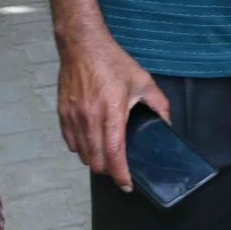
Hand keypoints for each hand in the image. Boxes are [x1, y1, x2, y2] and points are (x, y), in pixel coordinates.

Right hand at [55, 27, 171, 192]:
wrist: (82, 45)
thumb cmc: (112, 61)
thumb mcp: (142, 80)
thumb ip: (158, 104)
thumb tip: (167, 123)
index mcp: (112, 112)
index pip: (114, 154)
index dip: (120, 174)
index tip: (127, 185)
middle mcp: (90, 118)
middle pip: (96, 160)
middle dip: (108, 170)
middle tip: (118, 168)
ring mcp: (74, 117)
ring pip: (82, 154)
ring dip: (94, 160)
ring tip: (105, 156)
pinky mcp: (62, 113)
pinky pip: (70, 142)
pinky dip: (80, 148)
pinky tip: (90, 142)